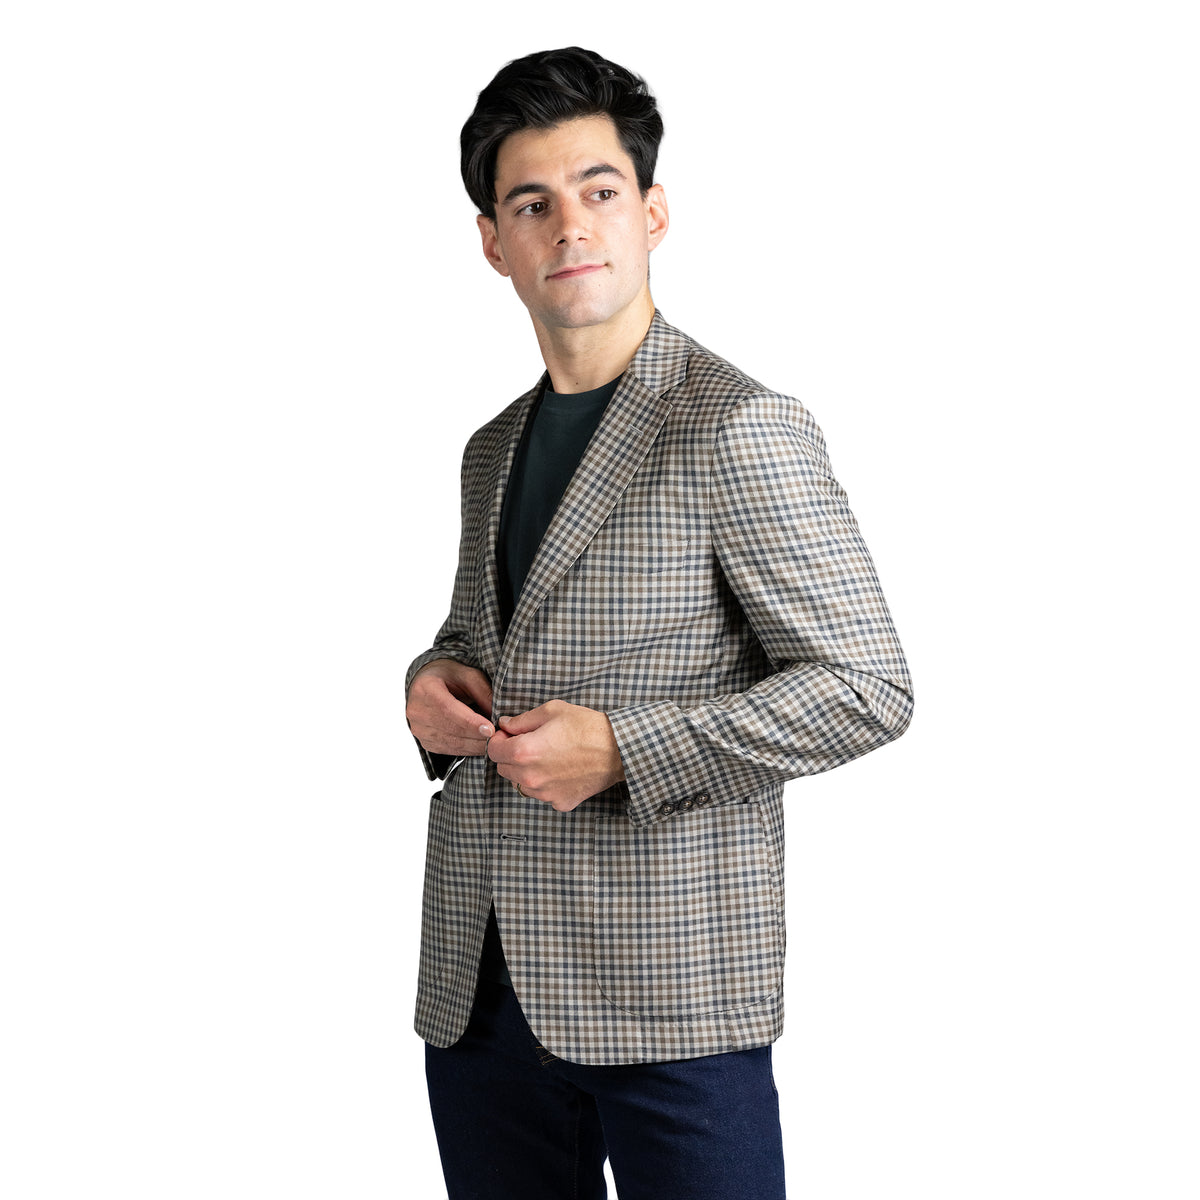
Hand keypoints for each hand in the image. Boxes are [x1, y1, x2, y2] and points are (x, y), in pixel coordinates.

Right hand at [406, 659, 493, 756]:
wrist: (426, 684)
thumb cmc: (448, 677)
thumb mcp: (467, 674)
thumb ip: (483, 691)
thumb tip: (498, 715)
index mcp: (424, 689)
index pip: (447, 709)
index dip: (470, 722)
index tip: (490, 729)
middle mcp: (416, 711)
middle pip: (451, 729)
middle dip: (478, 736)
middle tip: (501, 738)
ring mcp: (418, 729)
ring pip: (451, 743)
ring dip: (476, 746)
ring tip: (496, 743)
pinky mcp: (425, 742)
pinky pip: (449, 750)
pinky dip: (468, 750)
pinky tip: (482, 746)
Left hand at [486, 699, 624, 812]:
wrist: (618, 749)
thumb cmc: (586, 727)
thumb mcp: (552, 711)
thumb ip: (522, 720)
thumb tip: (505, 724)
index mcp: (523, 751)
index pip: (492, 750)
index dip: (499, 740)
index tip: (510, 735)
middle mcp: (530, 777)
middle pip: (503, 769)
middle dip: (511, 756)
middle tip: (532, 744)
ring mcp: (545, 793)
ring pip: (521, 784)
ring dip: (527, 772)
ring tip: (550, 757)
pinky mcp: (560, 802)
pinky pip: (543, 794)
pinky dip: (548, 785)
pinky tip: (563, 770)